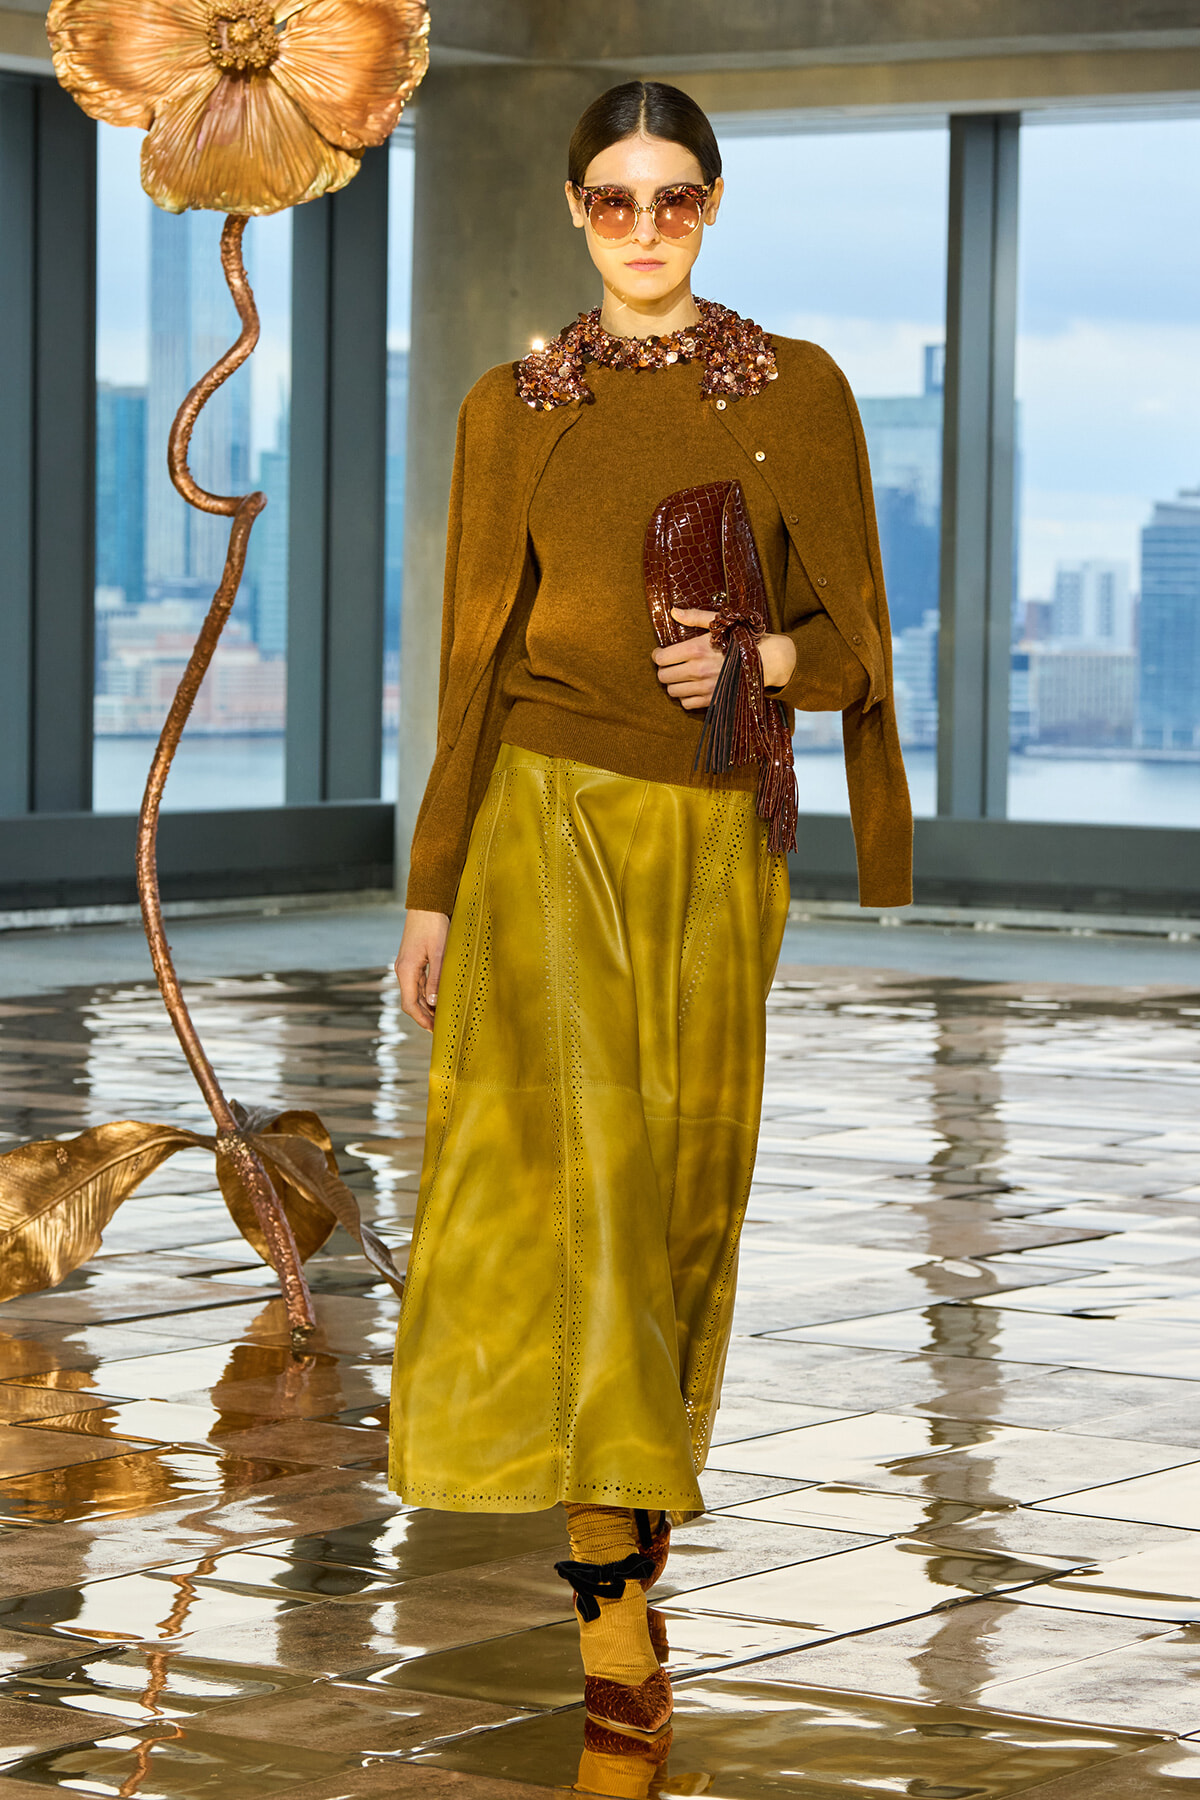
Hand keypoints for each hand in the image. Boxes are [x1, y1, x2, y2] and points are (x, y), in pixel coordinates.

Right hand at [394, 909, 449, 1032]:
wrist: (427, 905)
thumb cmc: (434, 926)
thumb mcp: (440, 953)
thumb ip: (436, 979)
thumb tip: (432, 1003)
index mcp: (407, 970)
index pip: (409, 1004)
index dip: (421, 1020)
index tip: (434, 1031)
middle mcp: (403, 970)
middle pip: (411, 1001)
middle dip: (425, 1016)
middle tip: (441, 1027)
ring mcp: (407, 965)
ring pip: (414, 992)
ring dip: (426, 1006)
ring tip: (442, 1016)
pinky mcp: (413, 960)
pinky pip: (418, 983)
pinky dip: (427, 994)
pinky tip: (438, 998)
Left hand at [652, 609, 795, 707]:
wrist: (766, 659)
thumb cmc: (742, 638)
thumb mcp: (719, 621)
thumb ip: (694, 617)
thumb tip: (673, 611)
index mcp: (695, 649)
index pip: (661, 659)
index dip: (658, 655)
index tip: (661, 653)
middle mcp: (697, 670)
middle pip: (663, 677)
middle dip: (664, 670)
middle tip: (671, 665)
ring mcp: (705, 687)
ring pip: (673, 691)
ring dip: (674, 684)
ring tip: (681, 676)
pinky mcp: (713, 700)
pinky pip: (686, 704)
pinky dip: (686, 697)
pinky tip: (692, 687)